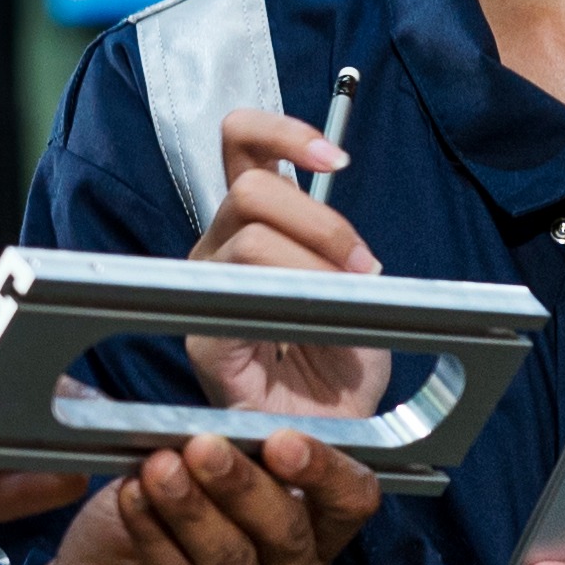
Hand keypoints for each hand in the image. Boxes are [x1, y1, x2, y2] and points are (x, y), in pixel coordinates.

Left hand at [0, 432, 378, 564]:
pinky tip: (131, 502)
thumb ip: (215, 460)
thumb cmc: (138, 543)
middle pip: (289, 533)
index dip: (324, 469)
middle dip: (242, 484)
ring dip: (191, 509)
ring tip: (156, 470)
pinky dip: (155, 539)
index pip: (350, 503)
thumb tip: (214, 428)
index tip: (279, 440)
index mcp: (308, 546)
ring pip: (233, 561)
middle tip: (200, 447)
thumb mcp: (185, 484)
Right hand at [183, 108, 393, 418]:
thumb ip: (340, 246)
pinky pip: (237, 288)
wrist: (333, 431)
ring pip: (250, 231)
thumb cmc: (340, 361)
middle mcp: (220, 246)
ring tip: (352, 296)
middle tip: (362, 265)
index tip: (336, 159)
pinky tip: (320, 314)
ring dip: (316, 258)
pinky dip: (293, 289)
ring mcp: (205, 287)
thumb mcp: (356, 288)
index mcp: (253, 222)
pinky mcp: (202, 334)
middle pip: (249, 183)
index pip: (241, 143)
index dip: (283, 132)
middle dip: (320, 218)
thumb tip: (341, 220)